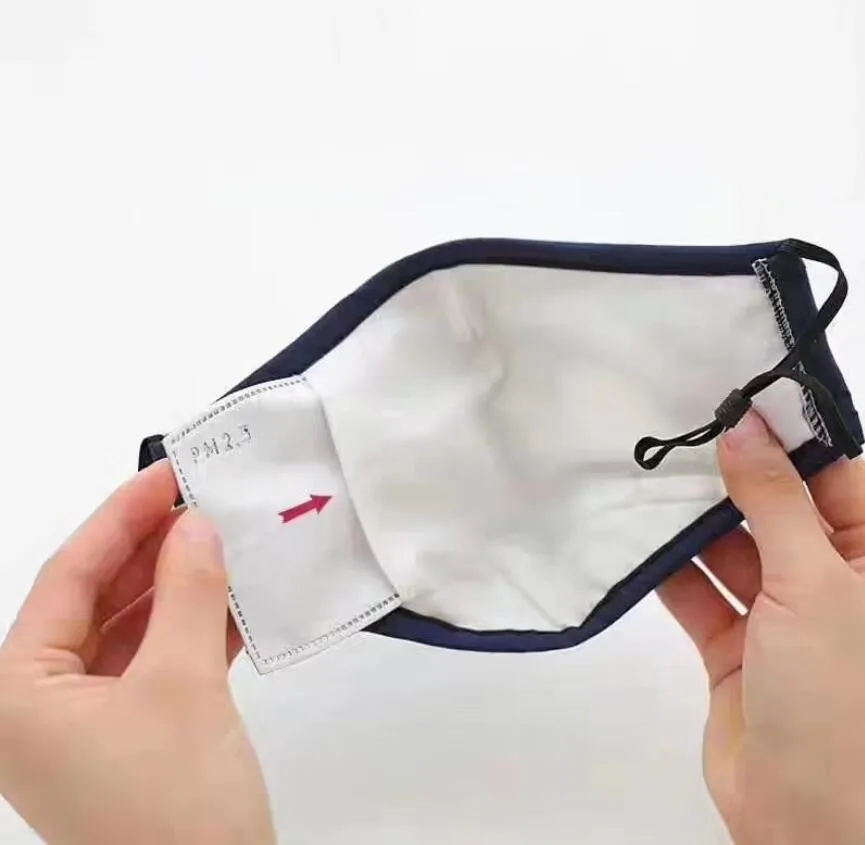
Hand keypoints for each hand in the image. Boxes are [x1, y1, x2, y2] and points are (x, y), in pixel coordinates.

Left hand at [0, 461, 275, 844]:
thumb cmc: (176, 809)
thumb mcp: (183, 686)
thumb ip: (189, 594)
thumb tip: (198, 523)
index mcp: (19, 693)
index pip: (68, 578)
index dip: (120, 518)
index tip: (167, 474)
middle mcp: (42, 704)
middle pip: (98, 599)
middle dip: (153, 548)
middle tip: (201, 499)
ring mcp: (91, 722)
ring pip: (134, 628)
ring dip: (181, 585)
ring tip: (224, 537)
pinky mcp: (137, 735)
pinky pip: (161, 661)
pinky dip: (197, 627)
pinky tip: (235, 595)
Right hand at [659, 410, 864, 844]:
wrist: (806, 822)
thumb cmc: (842, 703)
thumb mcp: (815, 585)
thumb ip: (775, 502)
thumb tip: (745, 430)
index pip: (836, 479)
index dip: (791, 441)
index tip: (737, 401)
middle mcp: (834, 585)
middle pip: (779, 510)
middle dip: (734, 479)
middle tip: (680, 433)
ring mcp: (783, 619)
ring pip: (734, 550)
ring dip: (695, 525)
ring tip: (649, 480)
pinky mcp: (736, 650)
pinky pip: (701, 594)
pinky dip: (671, 571)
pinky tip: (639, 542)